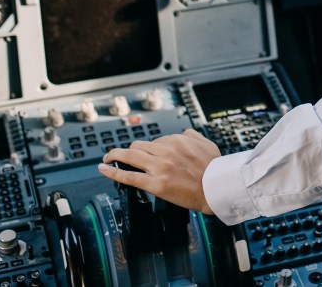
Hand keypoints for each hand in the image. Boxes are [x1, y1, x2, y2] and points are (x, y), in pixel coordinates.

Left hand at [99, 129, 220, 215]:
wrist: (216, 188)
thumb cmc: (214, 168)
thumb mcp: (207, 144)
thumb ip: (193, 136)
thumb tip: (184, 133)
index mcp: (177, 140)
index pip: (156, 140)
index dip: (149, 148)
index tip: (146, 154)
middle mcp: (166, 151)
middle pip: (138, 146)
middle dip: (128, 150)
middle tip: (120, 154)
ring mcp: (159, 168)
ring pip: (130, 156)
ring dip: (115, 155)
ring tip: (107, 158)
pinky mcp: (155, 184)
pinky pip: (129, 176)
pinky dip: (113, 172)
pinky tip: (104, 169)